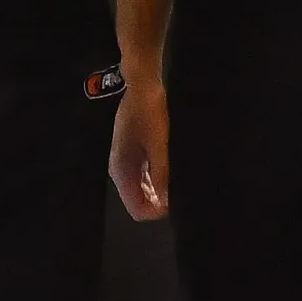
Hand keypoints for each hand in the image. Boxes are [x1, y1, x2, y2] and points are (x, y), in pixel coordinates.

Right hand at [109, 75, 170, 220]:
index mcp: (122, 170)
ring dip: (158, 191)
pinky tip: (171, 171)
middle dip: (159, 203)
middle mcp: (120, 170)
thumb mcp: (159, 145)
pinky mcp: (131, 152)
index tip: (177, 206)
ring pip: (141, 189)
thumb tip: (166, 201)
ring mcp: (125, 161)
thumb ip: (161, 174)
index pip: (137, 210)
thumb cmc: (149, 113)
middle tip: (181, 194)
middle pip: (138, 201)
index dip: (157, 213)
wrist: (142, 87)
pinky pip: (143, 175)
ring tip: (179, 182)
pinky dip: (156, 179)